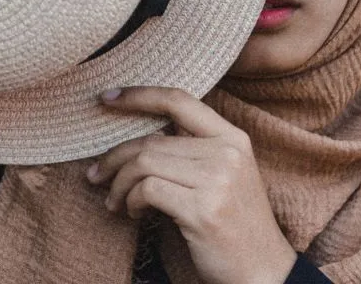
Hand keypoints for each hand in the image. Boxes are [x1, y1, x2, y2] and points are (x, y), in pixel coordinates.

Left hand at [89, 87, 297, 283]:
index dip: (139, 95)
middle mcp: (227, 152)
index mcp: (233, 138)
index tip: (107, 98)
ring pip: (144, 163)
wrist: (264, 272)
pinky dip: (131, 200)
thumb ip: (194, 150)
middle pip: (152, 139)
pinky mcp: (203, 209)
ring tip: (116, 201)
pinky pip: (148, 190)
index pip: (179, 100)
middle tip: (96, 175)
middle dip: (114, 157)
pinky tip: (134, 213)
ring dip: (119, 184)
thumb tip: (142, 136)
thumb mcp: (226, 175)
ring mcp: (217, 180)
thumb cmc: (235, 224)